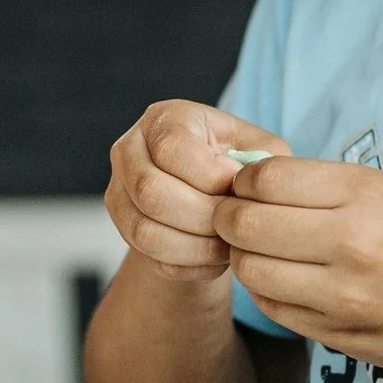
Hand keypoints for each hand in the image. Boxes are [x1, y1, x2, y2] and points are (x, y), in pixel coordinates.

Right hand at [106, 100, 289, 282]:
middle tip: (236, 225)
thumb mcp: (258, 151)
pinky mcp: (123, 228)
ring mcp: (119, 190)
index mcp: (164, 118)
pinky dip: (191, 264)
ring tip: (230, 244)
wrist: (211, 193)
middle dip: (203, 217)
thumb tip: (249, 191)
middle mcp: (130, 149)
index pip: (172, 149)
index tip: (240, 189)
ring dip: (197, 246)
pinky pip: (152, 257)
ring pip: (146, 232)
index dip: (210, 177)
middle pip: (151, 192)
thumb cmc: (238, 165)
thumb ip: (262, 163)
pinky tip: (216, 257)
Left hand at [215, 156, 382, 382]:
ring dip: (245, 256)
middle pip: (244, 225)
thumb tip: (260, 181)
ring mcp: (344, 298)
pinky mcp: (341, 338)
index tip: (251, 184)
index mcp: (368, 195)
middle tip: (240, 216)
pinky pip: (276, 309)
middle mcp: (352, 244)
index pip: (265, 180)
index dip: (245, 181)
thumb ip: (331, 189)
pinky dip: (269, 291)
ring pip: (251, 271)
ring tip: (265, 249)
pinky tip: (288, 280)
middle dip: (231, 217)